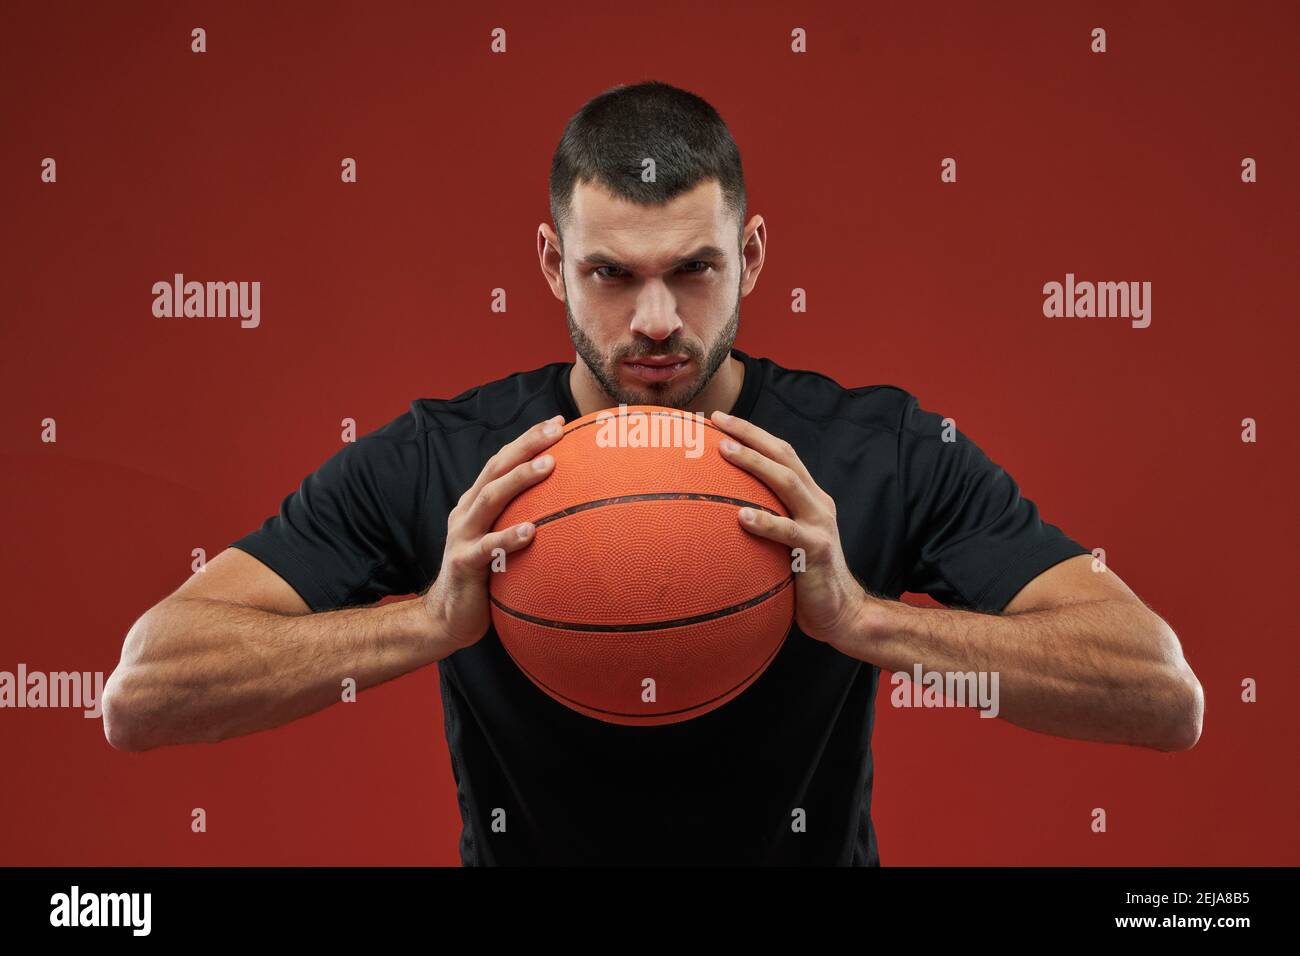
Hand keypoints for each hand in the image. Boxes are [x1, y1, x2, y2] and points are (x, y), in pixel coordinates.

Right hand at [422, 414, 563, 649]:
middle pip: (496, 469)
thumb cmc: (485, 578)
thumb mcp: (502, 543)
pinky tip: (532, 531)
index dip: (527, 440)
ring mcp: (463, 536)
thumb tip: (570, 510)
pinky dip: (509, 538)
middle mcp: (467, 512)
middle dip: (526, 446)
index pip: (502, 462)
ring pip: (490, 498)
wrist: (446, 618)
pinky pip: (488, 548)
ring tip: (549, 466)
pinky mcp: (463, 564)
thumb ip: (524, 522)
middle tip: (556, 430)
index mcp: (476, 503)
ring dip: (520, 480)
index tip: (558, 422)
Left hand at [710, 409, 873, 645]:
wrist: (841, 612)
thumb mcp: (786, 540)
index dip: (753, 433)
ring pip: (787, 483)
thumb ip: (767, 519)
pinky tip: (741, 516)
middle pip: (784, 456)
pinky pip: (788, 532)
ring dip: (754, 464)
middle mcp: (816, 503)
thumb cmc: (803, 577)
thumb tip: (720, 509)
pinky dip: (765, 521)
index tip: (720, 419)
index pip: (781, 453)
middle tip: (718, 422)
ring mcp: (819, 525)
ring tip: (725, 451)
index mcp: (809, 497)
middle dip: (751, 434)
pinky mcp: (816, 551)